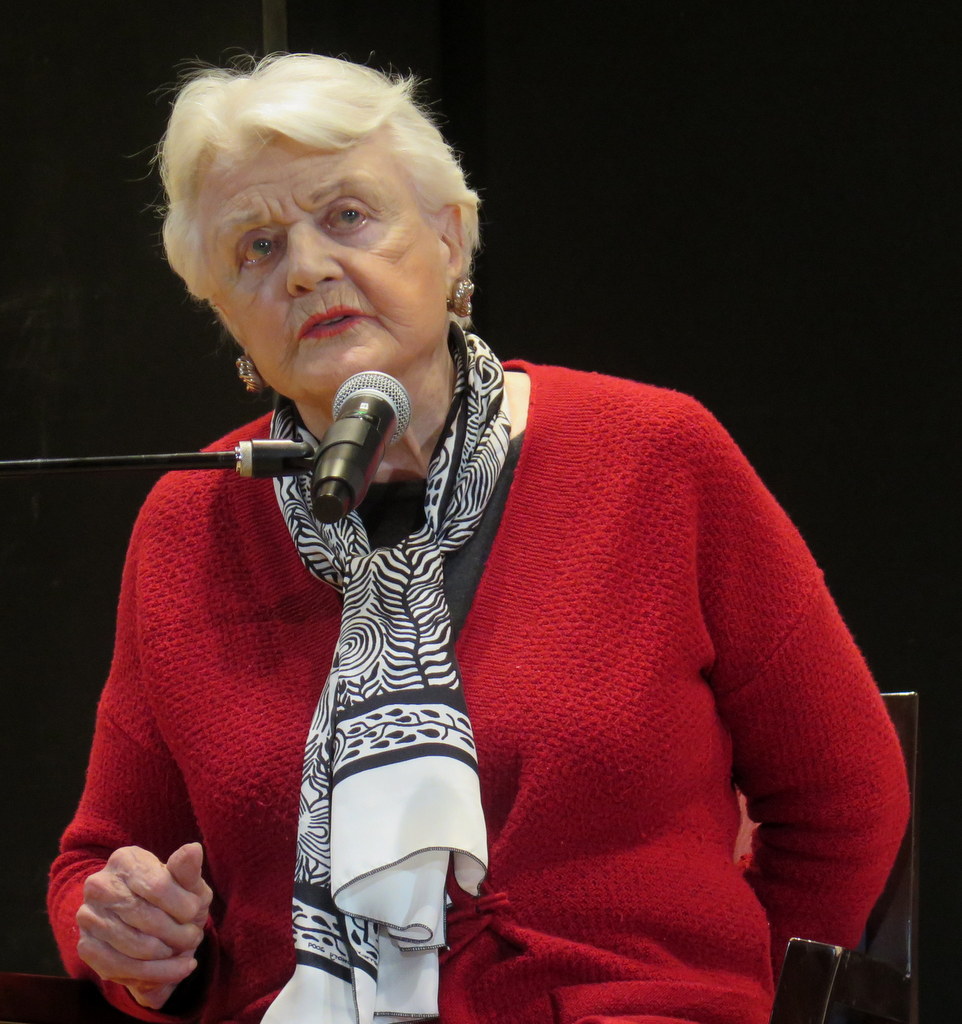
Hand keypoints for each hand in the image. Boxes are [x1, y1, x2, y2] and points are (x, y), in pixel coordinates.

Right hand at [76, 842, 212, 1008]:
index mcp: (126, 860)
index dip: (183, 906)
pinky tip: (173, 970)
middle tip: (193, 936)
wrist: (156, 929)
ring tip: (182, 951)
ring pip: (134, 946)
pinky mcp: (86, 946)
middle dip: (177, 934)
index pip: (159, 886)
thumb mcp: (188, 885)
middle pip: (146, 918)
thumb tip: (193, 849)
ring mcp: (89, 916)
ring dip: (167, 956)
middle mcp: (100, 885)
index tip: (195, 912)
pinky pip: (120, 968)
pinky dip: (153, 974)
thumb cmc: (175, 900)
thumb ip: (188, 871)